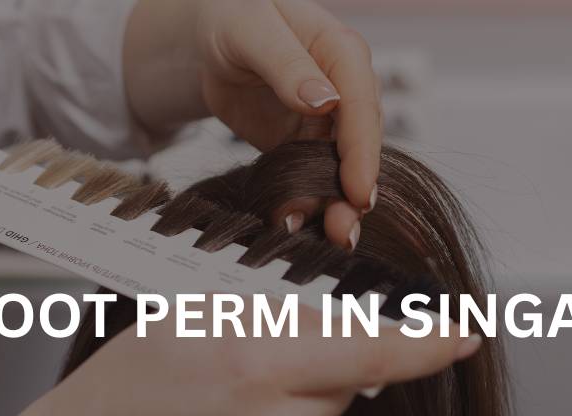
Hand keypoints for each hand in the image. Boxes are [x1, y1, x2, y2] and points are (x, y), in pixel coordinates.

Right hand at [31, 303, 477, 415]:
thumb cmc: (129, 383)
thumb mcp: (195, 317)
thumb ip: (275, 314)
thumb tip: (340, 317)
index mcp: (256, 362)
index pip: (369, 352)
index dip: (425, 345)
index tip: (462, 336)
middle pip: (347, 380)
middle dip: (322, 360)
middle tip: (261, 357)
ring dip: (298, 401)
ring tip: (230, 403)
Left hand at [123, 0, 380, 250]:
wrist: (209, 33)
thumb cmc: (232, 15)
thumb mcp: (251, 30)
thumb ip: (287, 64)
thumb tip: (325, 101)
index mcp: (342, 52)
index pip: (362, 105)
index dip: (363, 151)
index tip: (358, 190)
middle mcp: (344, 90)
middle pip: (360, 146)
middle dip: (355, 190)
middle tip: (344, 229)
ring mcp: (328, 121)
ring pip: (342, 169)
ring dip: (336, 205)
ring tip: (328, 238)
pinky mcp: (306, 143)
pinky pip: (314, 178)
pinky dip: (308, 203)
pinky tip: (296, 223)